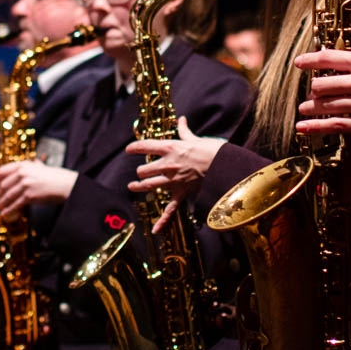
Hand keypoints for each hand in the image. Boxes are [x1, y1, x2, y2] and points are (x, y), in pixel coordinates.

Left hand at [0, 160, 77, 216]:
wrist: (65, 185)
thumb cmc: (55, 177)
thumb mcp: (42, 167)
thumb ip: (36, 165)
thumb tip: (35, 162)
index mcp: (23, 165)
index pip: (2, 171)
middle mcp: (22, 173)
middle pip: (3, 185)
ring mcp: (25, 184)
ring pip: (7, 196)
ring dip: (2, 203)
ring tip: (0, 207)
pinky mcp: (29, 196)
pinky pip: (15, 204)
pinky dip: (8, 210)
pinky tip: (5, 214)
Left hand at [126, 117, 225, 232]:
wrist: (223, 164)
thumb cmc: (210, 149)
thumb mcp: (194, 138)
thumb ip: (184, 130)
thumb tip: (181, 119)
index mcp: (170, 148)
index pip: (145, 146)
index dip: (134, 148)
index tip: (128, 150)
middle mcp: (167, 165)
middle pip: (144, 169)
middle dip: (141, 171)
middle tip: (140, 172)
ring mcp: (173, 180)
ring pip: (149, 185)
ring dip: (140, 186)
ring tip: (133, 186)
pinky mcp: (181, 192)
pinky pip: (170, 209)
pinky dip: (163, 221)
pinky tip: (155, 229)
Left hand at [295, 39, 350, 137]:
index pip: (331, 58)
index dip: (311, 60)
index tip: (299, 62)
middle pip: (324, 84)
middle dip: (314, 90)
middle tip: (311, 93)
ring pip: (328, 105)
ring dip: (311, 108)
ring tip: (304, 109)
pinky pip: (337, 125)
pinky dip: (316, 127)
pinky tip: (303, 127)